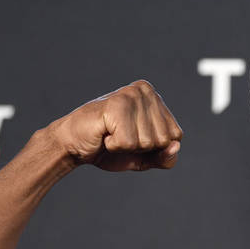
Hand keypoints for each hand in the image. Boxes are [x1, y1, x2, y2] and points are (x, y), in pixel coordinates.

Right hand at [48, 80, 183, 170]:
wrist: (73, 145)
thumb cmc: (110, 148)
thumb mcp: (144, 157)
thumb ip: (165, 157)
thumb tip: (175, 146)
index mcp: (155, 98)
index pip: (176, 137)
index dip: (155, 148)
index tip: (133, 138)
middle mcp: (145, 90)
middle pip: (163, 140)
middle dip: (141, 147)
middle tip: (120, 136)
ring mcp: (131, 95)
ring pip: (147, 142)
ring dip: (126, 146)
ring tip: (111, 134)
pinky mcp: (116, 104)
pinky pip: (128, 142)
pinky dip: (114, 146)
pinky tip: (104, 134)